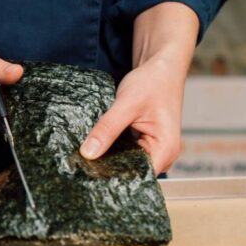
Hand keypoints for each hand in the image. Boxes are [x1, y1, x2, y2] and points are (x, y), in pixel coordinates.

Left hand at [80, 2, 197, 173]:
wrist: (161, 68)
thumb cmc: (152, 82)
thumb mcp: (126, 104)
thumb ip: (107, 129)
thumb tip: (87, 153)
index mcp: (165, 149)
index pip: (138, 176)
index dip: (114, 177)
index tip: (89, 173)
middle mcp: (162, 155)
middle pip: (132, 173)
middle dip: (108, 169)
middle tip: (81, 166)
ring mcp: (154, 150)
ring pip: (127, 164)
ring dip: (109, 159)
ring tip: (85, 158)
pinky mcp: (144, 144)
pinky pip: (126, 153)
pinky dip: (112, 150)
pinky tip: (96, 147)